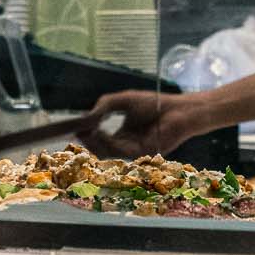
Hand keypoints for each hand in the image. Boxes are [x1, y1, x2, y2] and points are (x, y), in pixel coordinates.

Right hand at [86, 91, 202, 156]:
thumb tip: (87, 117)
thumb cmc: (155, 104)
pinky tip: (99, 132)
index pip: (100, 140)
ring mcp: (133, 151)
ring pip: (108, 152)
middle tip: (77, 131)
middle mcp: (126, 145)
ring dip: (95, 142)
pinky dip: (107, 142)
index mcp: (123, 135)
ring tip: (86, 130)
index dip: (87, 135)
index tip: (75, 128)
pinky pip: (119, 150)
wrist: (178, 109)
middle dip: (87, 141)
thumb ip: (105, 106)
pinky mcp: (141, 153)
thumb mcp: (123, 101)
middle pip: (101, 149)